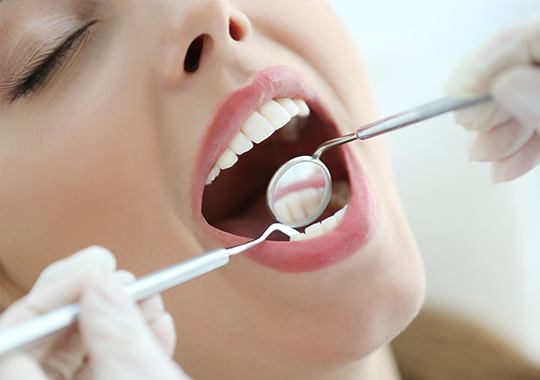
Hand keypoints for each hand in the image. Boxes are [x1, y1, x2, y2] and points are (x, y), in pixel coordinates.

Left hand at [0, 246, 189, 379]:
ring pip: (85, 346)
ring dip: (121, 313)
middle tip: (118, 273)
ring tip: (150, 294)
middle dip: (91, 298)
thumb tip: (104, 284)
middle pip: (51, 335)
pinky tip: (158, 322)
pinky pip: (111, 361)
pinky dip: (136, 338)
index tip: (95, 269)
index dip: (53, 296)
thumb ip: (118, 337)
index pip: (18, 337)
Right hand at [447, 18, 539, 182]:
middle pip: (509, 70)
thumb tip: (501, 84)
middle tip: (474, 137)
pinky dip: (516, 148)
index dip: (481, 70)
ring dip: (496, 136)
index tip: (457, 102)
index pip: (516, 40)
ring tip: (487, 159)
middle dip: (485, 110)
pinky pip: (530, 121)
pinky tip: (505, 168)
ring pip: (514, 100)